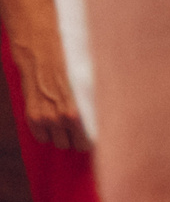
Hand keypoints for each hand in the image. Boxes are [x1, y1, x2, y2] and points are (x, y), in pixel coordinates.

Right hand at [6, 26, 88, 152]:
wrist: (42, 56)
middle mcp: (60, 119)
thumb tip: (104, 121)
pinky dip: (46, 132)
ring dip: (61, 135)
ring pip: (57, 143)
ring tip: (66, 122)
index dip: (90, 141)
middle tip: (80, 129)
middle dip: (76, 138)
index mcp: (77, 113)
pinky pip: (41, 137)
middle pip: (71, 145)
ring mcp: (45, 119)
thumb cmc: (70, 68)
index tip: (94, 139)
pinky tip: (51, 119)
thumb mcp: (87, 87)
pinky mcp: (32, 117)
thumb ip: (91, 107)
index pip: (86, 142)